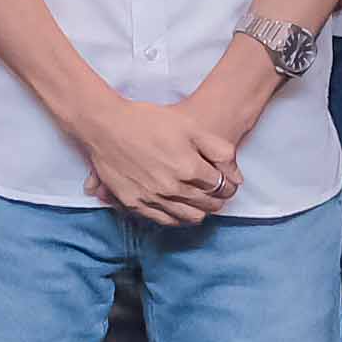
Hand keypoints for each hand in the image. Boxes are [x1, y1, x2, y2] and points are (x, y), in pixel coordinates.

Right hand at [69, 89, 240, 231]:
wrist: (105, 125)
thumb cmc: (147, 120)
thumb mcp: (189, 126)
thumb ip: (218, 149)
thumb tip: (236, 176)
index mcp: (189, 168)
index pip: (221, 187)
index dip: (227, 184)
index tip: (225, 182)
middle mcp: (172, 188)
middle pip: (208, 204)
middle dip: (217, 199)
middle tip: (215, 192)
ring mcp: (152, 198)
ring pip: (189, 217)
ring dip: (200, 211)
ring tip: (198, 200)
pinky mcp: (134, 204)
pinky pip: (164, 221)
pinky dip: (177, 217)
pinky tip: (179, 208)